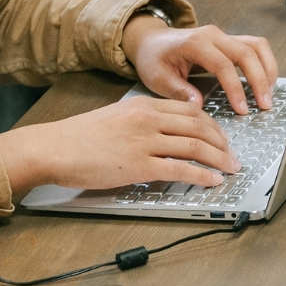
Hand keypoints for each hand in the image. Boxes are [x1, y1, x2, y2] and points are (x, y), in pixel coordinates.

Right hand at [0, 95, 240, 191]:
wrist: (53, 147)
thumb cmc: (77, 137)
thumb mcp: (114, 118)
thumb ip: (140, 123)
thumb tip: (162, 136)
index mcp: (142, 105)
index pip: (189, 111)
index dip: (212, 125)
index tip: (221, 137)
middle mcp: (147, 119)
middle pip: (199, 127)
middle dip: (221, 142)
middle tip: (233, 155)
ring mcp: (144, 141)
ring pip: (195, 146)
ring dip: (219, 159)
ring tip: (230, 169)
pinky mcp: (139, 165)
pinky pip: (180, 169)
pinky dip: (201, 176)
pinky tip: (212, 180)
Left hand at [126, 17, 278, 114]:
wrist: (150, 40)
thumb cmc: (153, 59)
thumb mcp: (158, 78)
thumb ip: (179, 91)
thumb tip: (199, 106)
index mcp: (194, 43)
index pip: (223, 65)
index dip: (235, 89)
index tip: (242, 109)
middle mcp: (212, 35)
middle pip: (246, 53)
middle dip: (259, 81)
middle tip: (265, 105)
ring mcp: (223, 35)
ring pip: (257, 45)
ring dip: (267, 69)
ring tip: (270, 93)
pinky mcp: (229, 40)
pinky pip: (254, 46)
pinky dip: (264, 62)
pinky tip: (266, 81)